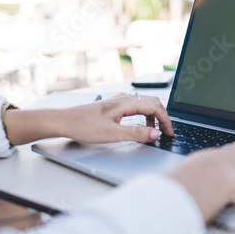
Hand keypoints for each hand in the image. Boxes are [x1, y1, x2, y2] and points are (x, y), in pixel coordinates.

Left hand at [4, 93, 172, 144]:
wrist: (65, 121)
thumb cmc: (84, 126)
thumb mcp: (113, 134)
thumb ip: (136, 134)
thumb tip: (156, 134)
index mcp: (126, 103)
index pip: (155, 108)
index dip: (166, 121)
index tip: (170, 133)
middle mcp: (124, 98)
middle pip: (153, 102)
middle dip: (163, 117)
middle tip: (167, 132)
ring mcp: (119, 101)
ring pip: (145, 104)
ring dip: (155, 116)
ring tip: (156, 131)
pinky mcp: (115, 106)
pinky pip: (137, 106)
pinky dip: (145, 115)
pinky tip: (142, 125)